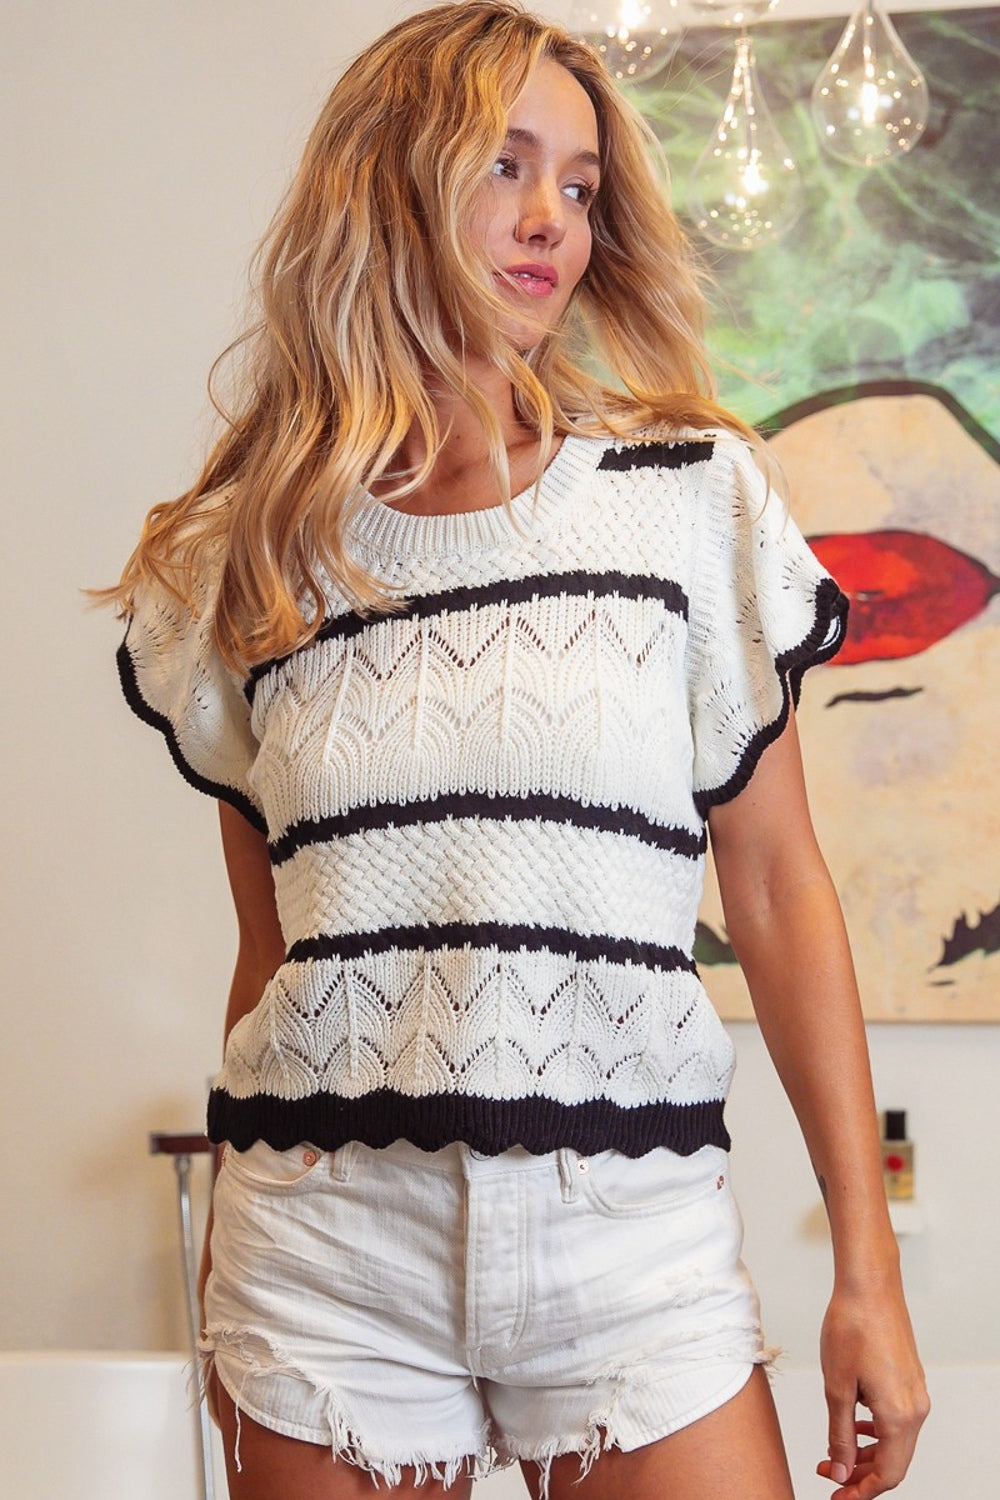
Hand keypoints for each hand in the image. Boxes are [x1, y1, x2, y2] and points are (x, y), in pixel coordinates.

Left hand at [817, 1281, 928, 1496]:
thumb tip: (840, 1472)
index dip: (861, 1491)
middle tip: (829, 1477)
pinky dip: (875, 1432)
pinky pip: (897, 1420)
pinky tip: (853, 1424)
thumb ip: (839, 1435)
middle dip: (861, 1475)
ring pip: (895, 1442)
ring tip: (835, 1454)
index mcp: (899, 1415)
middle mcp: (915, 1408)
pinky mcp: (910, 1380)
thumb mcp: (837, 1387)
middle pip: (894, 1462)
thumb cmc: (851, 1327)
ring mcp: (916, 1393)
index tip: (835, 1496)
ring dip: (867, 1454)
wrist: (869, 1285)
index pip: (887, 1474)